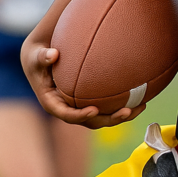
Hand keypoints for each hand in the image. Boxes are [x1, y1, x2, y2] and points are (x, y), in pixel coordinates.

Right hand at [21, 40, 146, 128]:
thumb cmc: (38, 57)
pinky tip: (141, 97)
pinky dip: (123, 105)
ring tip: (141, 107)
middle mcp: (69, 110)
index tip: (94, 110)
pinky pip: (108, 109)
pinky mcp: (91, 103)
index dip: (80, 115)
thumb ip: (42, 57)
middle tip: (126, 111)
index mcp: (53, 104)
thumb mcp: (36, 57)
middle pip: (90, 121)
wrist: (43, 60)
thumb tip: (52, 54)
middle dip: (109, 120)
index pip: (67, 115)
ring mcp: (81, 108)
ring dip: (122, 116)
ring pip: (103, 118)